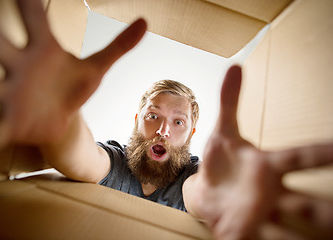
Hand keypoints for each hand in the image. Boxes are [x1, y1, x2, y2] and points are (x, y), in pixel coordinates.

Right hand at [0, 0, 146, 162]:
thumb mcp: (97, 68)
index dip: (27, 3)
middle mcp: (20, 67)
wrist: (63, 119)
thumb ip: (119, 46)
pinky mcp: (11, 123)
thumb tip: (146, 22)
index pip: (35, 20)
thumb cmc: (74, 88)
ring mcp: (11, 95)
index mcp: (42, 50)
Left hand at [191, 66, 332, 239]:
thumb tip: (235, 65)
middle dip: (327, 212)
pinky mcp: (246, 233)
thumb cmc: (222, 163)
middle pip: (308, 203)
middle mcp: (271, 193)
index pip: (299, 157)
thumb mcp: (224, 133)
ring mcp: (261, 216)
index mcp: (268, 167)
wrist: (207, 194)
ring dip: (310, 237)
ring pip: (293, 231)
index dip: (321, 154)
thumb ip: (230, 101)